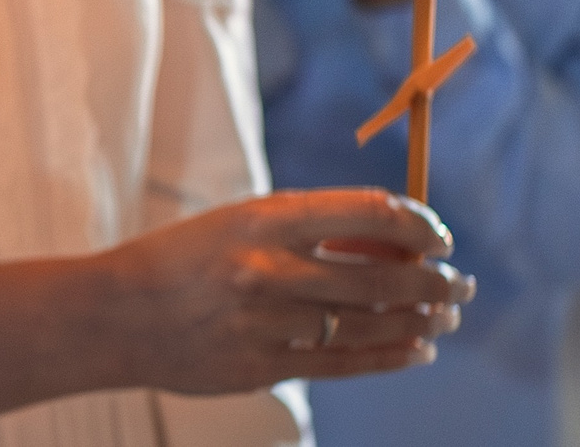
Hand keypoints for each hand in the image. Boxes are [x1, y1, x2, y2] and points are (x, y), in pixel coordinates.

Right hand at [107, 189, 474, 392]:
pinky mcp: (265, 366)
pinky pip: (347, 364)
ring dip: (422, 319)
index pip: (367, 212)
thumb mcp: (239, 222)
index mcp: (264, 219)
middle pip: (383, 275)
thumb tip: (394, 237)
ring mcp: (268, 323)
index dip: (418, 223)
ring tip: (445, 316)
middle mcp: (270, 269)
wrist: (117, 314)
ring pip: (373, 324)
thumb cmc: (185, 259)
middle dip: (437, 280)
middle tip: (463, 283)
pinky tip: (416, 348)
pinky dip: (391, 356)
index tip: (439, 234)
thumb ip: (308, 229)